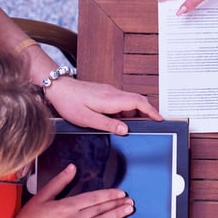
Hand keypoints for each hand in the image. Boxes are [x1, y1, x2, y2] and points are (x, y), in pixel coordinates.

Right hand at [5, 163, 132, 217]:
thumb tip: (72, 168)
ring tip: (128, 211)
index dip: (109, 194)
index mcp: (67, 206)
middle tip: (130, 201)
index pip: (93, 198)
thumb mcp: (43, 195)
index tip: (120, 192)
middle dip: (116, 204)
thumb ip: (60, 181)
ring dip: (116, 216)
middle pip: (100, 209)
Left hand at [45, 78, 162, 134]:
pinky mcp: (105, 93)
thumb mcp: (87, 119)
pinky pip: (122, 101)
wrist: (58, 88)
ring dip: (135, 113)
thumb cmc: (69, 102)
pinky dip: (126, 111)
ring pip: (130, 102)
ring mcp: (110, 92)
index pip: (138, 103)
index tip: (160, 119)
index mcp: (111, 99)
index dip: (151, 111)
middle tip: (152, 125)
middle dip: (147, 113)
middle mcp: (113, 93)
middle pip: (138, 101)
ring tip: (134, 127)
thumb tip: (125, 130)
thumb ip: (108, 124)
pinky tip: (120, 120)